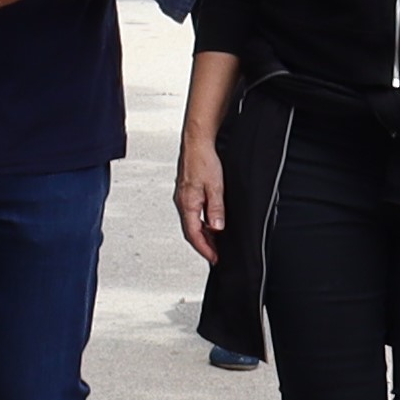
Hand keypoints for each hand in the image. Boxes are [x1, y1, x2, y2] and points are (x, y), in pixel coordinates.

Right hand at [172, 139, 223, 260]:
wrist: (196, 141)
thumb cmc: (203, 159)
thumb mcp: (215, 186)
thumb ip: (216, 208)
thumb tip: (217, 228)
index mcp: (187, 203)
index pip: (193, 234)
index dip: (204, 249)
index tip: (214, 259)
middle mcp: (182, 202)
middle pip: (191, 231)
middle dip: (204, 245)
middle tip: (216, 255)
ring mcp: (183, 196)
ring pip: (192, 222)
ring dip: (203, 234)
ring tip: (216, 241)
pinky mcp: (187, 190)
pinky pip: (193, 212)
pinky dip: (201, 222)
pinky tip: (210, 221)